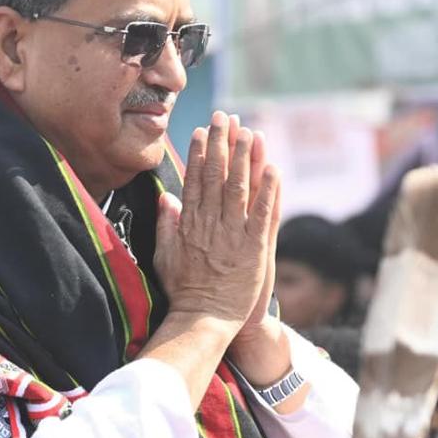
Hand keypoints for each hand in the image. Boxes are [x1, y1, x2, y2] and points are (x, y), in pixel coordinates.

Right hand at [153, 111, 279, 329]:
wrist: (204, 320)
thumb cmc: (184, 291)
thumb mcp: (165, 256)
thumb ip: (166, 225)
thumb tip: (167, 198)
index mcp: (190, 224)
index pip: (194, 180)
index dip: (197, 153)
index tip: (200, 131)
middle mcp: (211, 224)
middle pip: (216, 176)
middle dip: (221, 144)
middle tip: (224, 117)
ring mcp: (233, 235)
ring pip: (239, 188)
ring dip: (244, 157)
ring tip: (248, 131)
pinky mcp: (255, 248)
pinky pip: (263, 213)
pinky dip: (268, 190)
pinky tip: (273, 168)